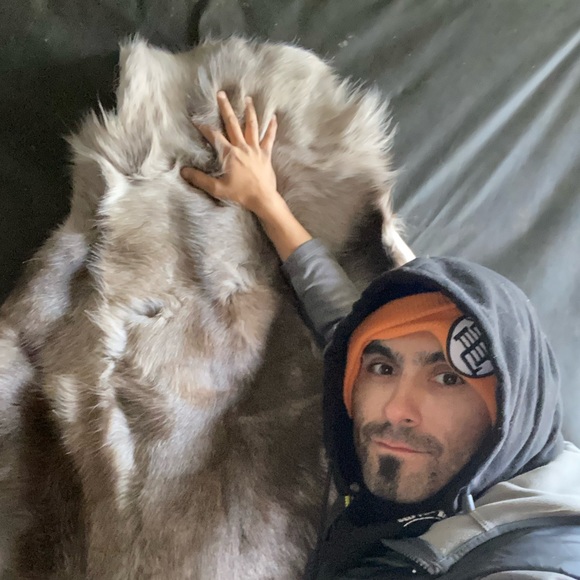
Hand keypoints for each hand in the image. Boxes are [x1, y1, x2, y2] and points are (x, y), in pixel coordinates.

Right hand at [181, 91, 279, 215]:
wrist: (262, 199)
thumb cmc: (240, 195)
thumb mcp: (217, 188)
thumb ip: (199, 179)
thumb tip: (183, 171)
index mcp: (229, 154)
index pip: (214, 136)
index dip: (204, 127)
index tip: (197, 120)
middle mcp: (242, 147)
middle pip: (232, 123)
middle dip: (225, 108)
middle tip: (221, 94)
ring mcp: (255, 149)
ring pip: (252, 126)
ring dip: (249, 111)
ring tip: (248, 99)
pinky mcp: (266, 154)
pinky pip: (269, 138)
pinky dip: (271, 127)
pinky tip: (273, 117)